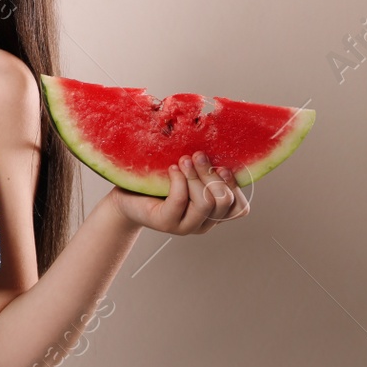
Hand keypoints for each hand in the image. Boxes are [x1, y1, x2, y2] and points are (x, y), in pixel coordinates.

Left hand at [108, 152, 249, 234]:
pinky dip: (178, 182)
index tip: (222, 165)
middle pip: (223, 201)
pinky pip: (180, 202)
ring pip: (206, 203)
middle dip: (212, 175)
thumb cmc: (158, 183)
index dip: (235, 187)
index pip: (239, 208)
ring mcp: (185, 226)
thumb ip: (204, 168)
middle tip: (197, 155)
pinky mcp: (165, 223)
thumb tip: (216, 140)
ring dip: (196, 177)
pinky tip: (171, 170)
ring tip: (183, 161)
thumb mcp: (187, 174)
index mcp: (214, 213)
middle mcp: (203, 223)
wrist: (126, 198)